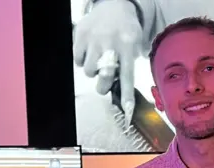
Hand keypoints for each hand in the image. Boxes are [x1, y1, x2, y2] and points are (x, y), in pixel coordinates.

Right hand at [73, 0, 141, 124]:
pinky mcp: (80, 35)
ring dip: (93, 71)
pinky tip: (90, 51)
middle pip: (104, 77)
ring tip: (99, 60)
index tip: (127, 110)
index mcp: (128, 45)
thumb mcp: (135, 43)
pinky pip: (78, 61)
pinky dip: (83, 60)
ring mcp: (93, 38)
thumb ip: (129, 64)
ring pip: (89, 71)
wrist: (114, 5)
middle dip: (103, 85)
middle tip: (104, 83)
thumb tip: (121, 91)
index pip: (127, 75)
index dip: (126, 94)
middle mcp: (110, 42)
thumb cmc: (126, 30)